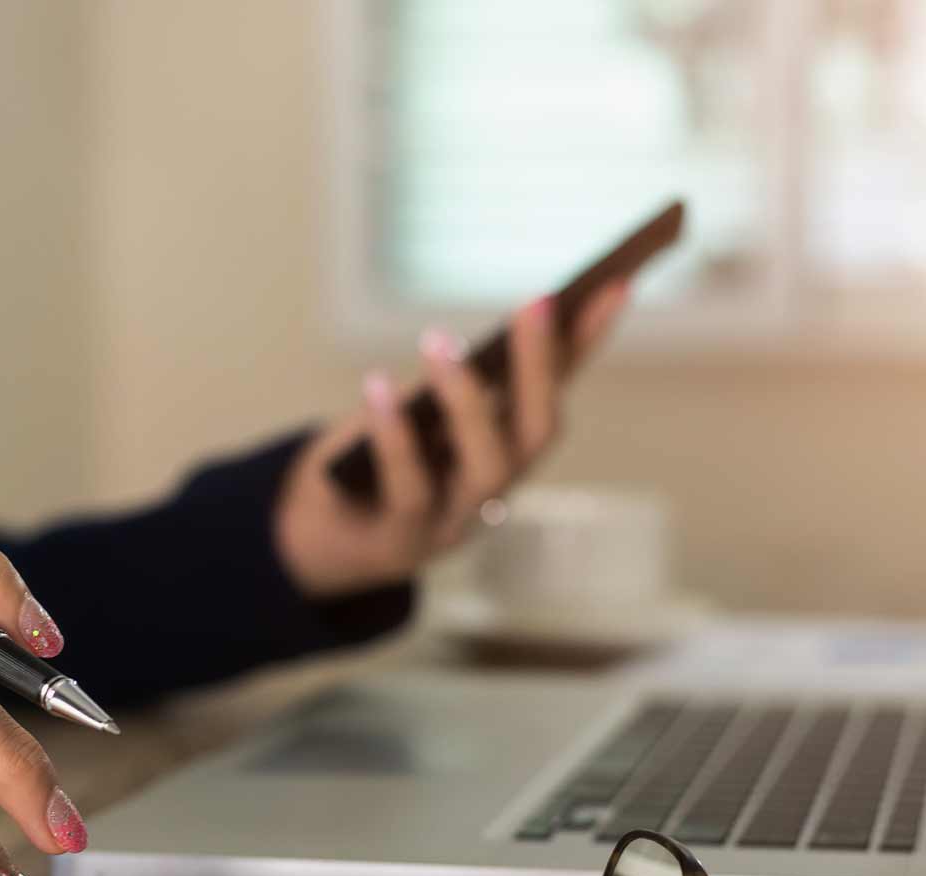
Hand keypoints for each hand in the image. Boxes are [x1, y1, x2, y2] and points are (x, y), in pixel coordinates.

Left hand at [273, 282, 631, 597]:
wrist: (312, 540)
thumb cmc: (369, 461)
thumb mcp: (413, 410)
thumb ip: (453, 379)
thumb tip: (488, 329)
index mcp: (502, 450)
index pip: (557, 389)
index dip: (587, 342)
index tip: (614, 285)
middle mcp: (493, 489)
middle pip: (536, 433)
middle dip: (541, 367)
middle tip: (536, 304)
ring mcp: (454, 521)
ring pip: (487, 468)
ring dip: (468, 401)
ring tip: (439, 343)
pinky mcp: (403, 540)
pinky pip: (409, 489)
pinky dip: (395, 437)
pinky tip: (377, 388)